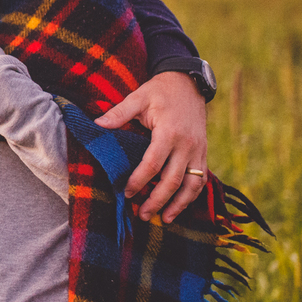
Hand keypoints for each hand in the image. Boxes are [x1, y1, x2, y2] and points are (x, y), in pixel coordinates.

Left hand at [94, 71, 207, 223]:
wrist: (189, 82)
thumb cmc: (160, 90)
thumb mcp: (138, 97)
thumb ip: (119, 112)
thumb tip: (97, 124)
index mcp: (169, 132)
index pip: (153, 164)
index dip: (139, 180)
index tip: (126, 192)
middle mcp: (187, 145)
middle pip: (173, 180)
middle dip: (157, 200)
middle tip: (142, 214)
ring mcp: (198, 150)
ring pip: (192, 184)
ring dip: (180, 204)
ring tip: (164, 219)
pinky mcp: (204, 152)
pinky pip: (201, 178)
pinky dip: (192, 194)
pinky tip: (180, 206)